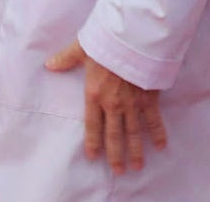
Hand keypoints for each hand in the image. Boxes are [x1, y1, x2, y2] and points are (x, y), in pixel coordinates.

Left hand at [46, 40, 167, 173]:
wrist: (134, 38)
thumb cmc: (107, 40)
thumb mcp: (82, 48)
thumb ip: (67, 58)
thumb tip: (49, 64)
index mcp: (95, 94)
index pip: (92, 124)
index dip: (93, 142)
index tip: (94, 156)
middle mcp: (113, 104)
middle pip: (114, 135)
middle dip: (116, 155)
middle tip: (118, 170)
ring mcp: (133, 103)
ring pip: (134, 133)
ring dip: (136, 151)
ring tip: (137, 166)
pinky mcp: (150, 98)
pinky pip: (154, 120)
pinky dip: (157, 133)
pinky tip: (160, 146)